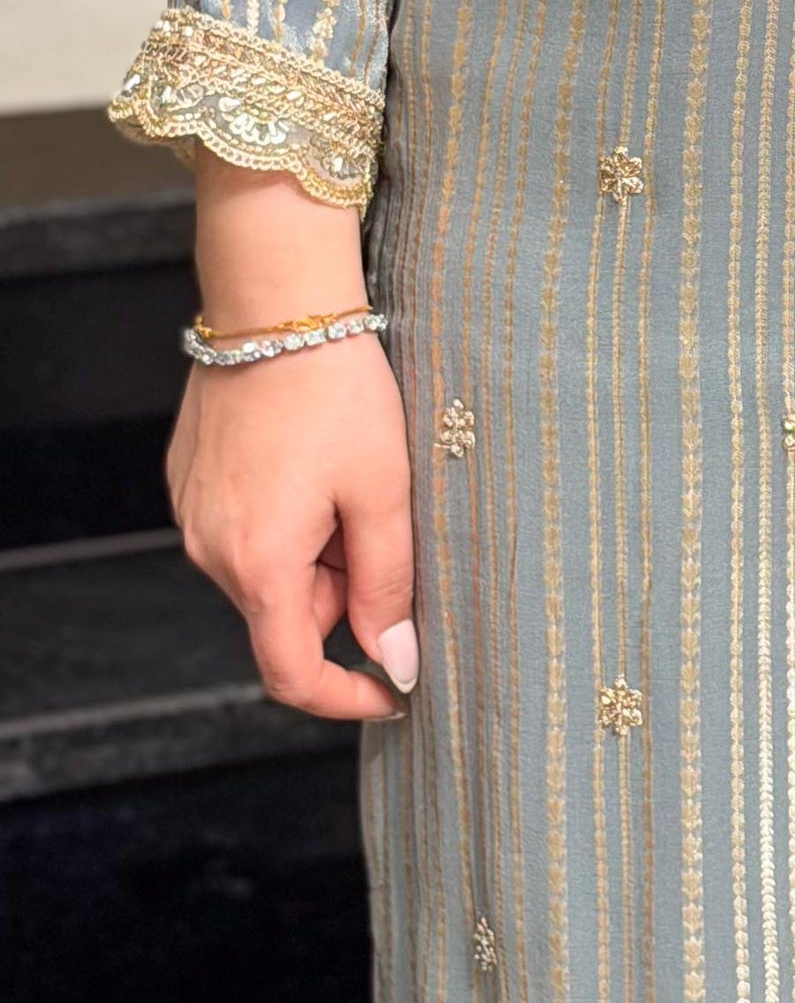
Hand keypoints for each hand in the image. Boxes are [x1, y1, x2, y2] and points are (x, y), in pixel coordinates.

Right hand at [170, 156, 414, 721]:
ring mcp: (193, 515)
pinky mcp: (190, 483)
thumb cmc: (337, 391)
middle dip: (343, 586)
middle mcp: (211, 549)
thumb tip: (396, 660)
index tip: (394, 691)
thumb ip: (389, 586)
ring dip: (318, 547)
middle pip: (288, 613)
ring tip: (346, 470)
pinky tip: (311, 455)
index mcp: (259, 562)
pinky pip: (246, 529)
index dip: (345, 697)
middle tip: (381, 515)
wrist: (275, 304)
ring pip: (270, 569)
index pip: (291, 672)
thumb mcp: (384, 490)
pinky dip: (288, 516)